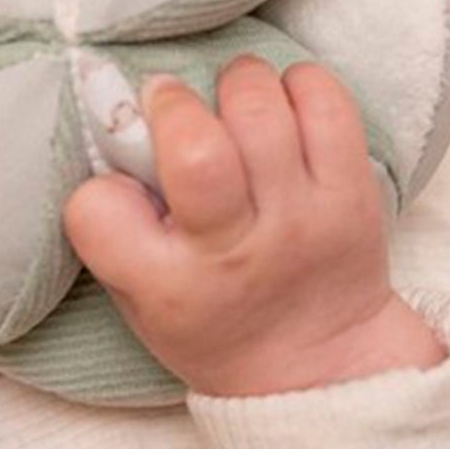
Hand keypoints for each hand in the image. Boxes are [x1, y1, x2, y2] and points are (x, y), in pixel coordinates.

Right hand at [62, 55, 446, 396]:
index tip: (119, 185)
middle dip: (173, 103)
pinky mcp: (351, 195)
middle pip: (196, 148)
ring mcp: (300, 219)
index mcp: (167, 286)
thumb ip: (116, 226)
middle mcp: (234, 251)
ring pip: (260, 108)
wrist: (317, 364)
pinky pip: (326, 105)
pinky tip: (282, 108)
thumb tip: (117, 125)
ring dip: (235, 83)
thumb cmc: (211, 318)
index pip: (98, 208)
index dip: (99, 185)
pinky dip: (297, 85)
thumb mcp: (139, 298)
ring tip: (231, 104)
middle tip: (172, 105)